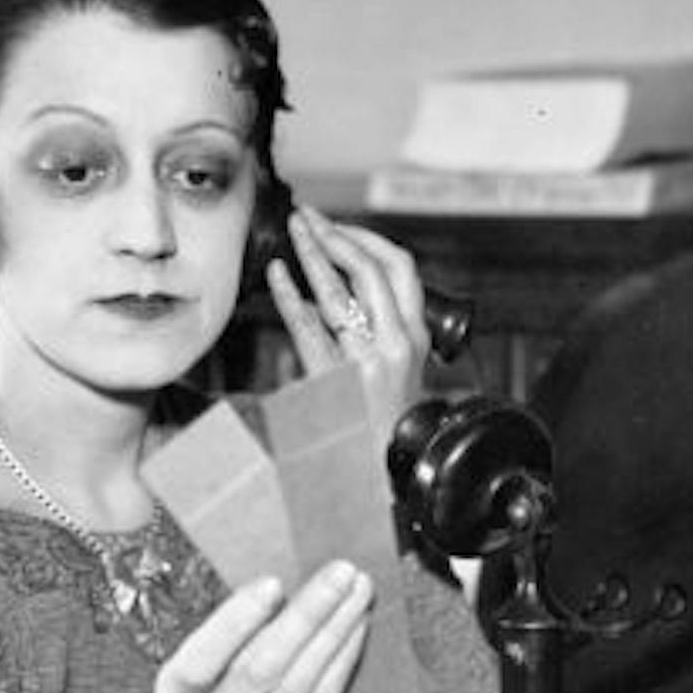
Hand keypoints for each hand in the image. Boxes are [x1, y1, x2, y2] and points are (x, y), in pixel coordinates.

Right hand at [153, 562, 373, 692]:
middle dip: (305, 613)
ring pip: (297, 682)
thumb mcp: (222, 680)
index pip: (199, 660)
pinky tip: (357, 630)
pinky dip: (342, 660)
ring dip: (333, 630)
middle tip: (339, 573)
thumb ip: (240, 639)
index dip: (235, 622)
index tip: (274, 584)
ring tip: (357, 593)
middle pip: (258, 667)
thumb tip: (290, 582)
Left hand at [265, 205, 429, 458]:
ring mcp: (367, 364)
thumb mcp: (394, 369)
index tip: (338, 226)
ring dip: (312, 253)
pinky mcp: (335, 383)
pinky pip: (307, 329)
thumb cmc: (384, 423)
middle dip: (336, 234)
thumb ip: (372, 327)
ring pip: (339, 293)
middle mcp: (397, 345)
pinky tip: (276, 276)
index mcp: (416, 337)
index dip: (367, 238)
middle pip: (371, 270)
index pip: (401, 268)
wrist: (382, 475)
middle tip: (307, 217)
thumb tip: (330, 288)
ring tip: (292, 231)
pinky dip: (289, 297)